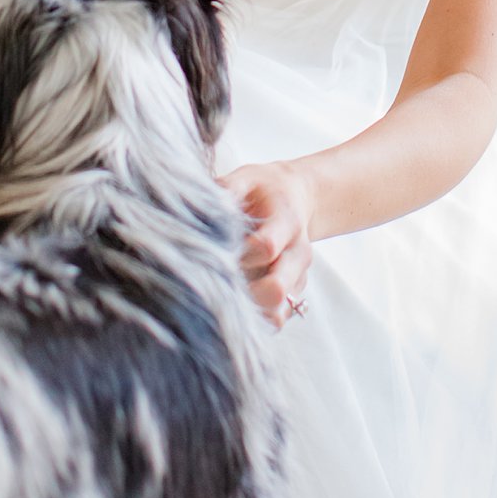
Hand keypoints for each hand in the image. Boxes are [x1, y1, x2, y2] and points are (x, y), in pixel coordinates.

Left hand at [221, 158, 316, 327]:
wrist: (296, 198)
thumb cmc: (262, 189)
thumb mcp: (246, 177)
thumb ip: (226, 189)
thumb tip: (198, 206)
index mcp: (287, 222)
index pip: (266, 246)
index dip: (239, 253)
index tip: (216, 250)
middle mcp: (297, 255)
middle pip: (277, 289)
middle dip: (243, 292)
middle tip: (216, 281)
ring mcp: (297, 279)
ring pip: (279, 313)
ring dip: (249, 311)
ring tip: (223, 296)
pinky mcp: (293, 295)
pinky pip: (276, 319)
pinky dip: (255, 320)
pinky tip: (232, 306)